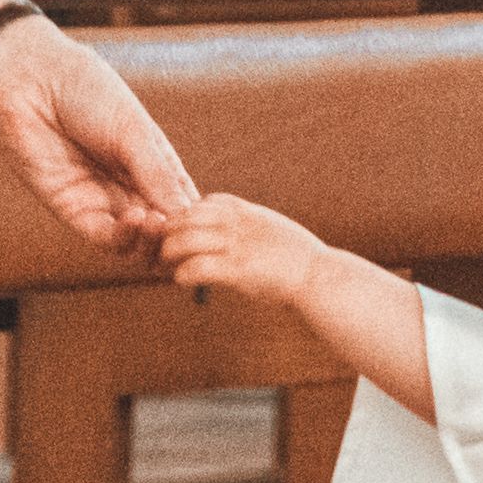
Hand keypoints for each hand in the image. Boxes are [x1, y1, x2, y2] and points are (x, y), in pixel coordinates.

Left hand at [0, 16, 197, 254]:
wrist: (33, 81)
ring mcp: (101, 199)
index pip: (182, 203)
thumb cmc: (87, 92)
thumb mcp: (133, 131)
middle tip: (179, 228)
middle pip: (161, 230)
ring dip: (151, 241)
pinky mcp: (72, 210)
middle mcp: (129, 186)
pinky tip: (134, 220)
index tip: (207, 221)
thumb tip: (186, 216)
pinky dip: (123, 238)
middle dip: (173, 235)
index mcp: (152, 163)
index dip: (194, 218)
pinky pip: (103, 238)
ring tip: (157, 223)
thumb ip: (158, 175)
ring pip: (135, 242)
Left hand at [159, 191, 324, 305]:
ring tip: (168, 264)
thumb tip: (226, 229)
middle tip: (165, 249)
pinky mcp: (238, 269)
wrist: (317, 275)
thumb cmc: (295, 257)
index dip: (189, 216)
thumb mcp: (269, 227)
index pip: (204, 202)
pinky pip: (198, 266)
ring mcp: (237, 245)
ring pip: (185, 238)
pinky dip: (184, 273)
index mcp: (245, 211)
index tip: (183, 231)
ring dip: (170, 251)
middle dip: (171, 231)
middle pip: (187, 216)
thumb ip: (246, 224)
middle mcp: (237, 223)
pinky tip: (183, 280)